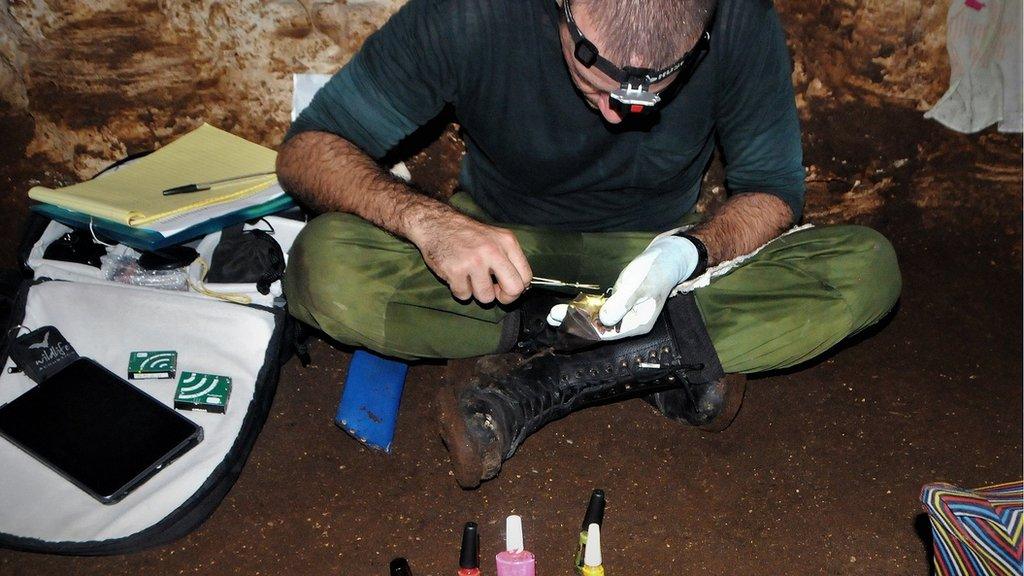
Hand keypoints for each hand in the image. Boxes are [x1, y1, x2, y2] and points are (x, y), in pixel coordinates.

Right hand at [412, 211, 532, 304]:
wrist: (437, 224)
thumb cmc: (467, 235)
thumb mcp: (495, 238)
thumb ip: (509, 259)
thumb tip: (521, 287)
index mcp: (507, 242)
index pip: (526, 276)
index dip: (517, 288)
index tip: (506, 287)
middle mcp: (493, 251)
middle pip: (513, 289)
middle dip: (504, 297)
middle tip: (493, 292)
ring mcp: (474, 261)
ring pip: (486, 297)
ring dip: (477, 292)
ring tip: (469, 277)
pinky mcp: (455, 270)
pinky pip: (464, 296)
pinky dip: (460, 290)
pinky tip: (456, 275)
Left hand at [547, 235, 698, 339]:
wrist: (665, 260)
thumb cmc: (654, 271)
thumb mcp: (639, 286)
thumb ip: (622, 303)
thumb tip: (604, 319)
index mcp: (637, 324)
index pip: (608, 333)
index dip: (585, 328)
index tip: (567, 321)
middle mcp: (629, 324)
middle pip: (599, 329)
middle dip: (575, 323)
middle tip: (553, 317)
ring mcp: (623, 315)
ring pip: (595, 320)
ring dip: (575, 316)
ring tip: (553, 314)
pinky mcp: (618, 305)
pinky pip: (597, 311)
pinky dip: (582, 309)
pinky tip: (567, 307)